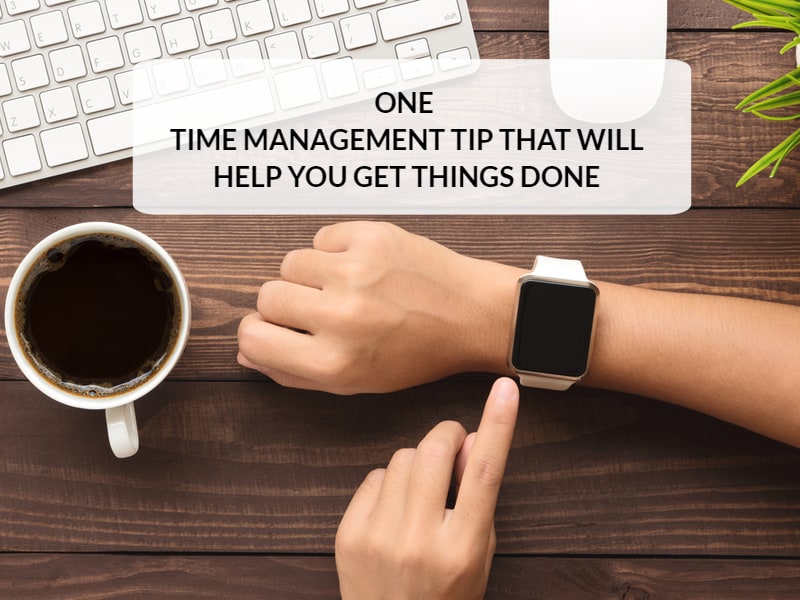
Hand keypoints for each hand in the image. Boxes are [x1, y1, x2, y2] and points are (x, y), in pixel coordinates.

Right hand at [237, 221, 522, 393]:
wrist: (474, 315)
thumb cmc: (419, 352)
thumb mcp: (357, 383)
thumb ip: (296, 373)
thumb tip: (247, 350)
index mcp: (335, 364)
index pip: (253, 337)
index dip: (258, 332)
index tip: (273, 328)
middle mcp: (341, 318)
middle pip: (267, 296)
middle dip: (287, 304)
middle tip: (321, 309)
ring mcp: (356, 272)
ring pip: (290, 262)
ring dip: (310, 275)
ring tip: (345, 286)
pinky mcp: (372, 237)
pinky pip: (322, 237)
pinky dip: (335, 250)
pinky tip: (363, 266)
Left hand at [334, 377, 519, 599]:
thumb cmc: (444, 596)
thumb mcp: (478, 556)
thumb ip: (478, 498)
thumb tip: (474, 441)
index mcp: (461, 549)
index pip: (485, 474)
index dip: (498, 425)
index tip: (505, 389)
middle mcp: (419, 541)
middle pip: (434, 452)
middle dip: (447, 437)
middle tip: (453, 447)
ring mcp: (380, 537)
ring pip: (401, 457)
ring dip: (416, 465)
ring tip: (419, 498)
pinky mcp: (350, 534)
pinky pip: (373, 477)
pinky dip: (387, 486)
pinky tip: (393, 512)